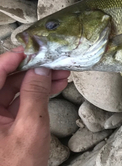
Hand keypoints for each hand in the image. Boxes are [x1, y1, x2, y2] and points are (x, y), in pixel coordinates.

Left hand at [0, 47, 69, 165]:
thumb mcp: (31, 128)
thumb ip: (35, 95)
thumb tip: (40, 70)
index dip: (15, 57)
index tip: (36, 49)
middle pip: (4, 80)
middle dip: (31, 69)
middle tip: (54, 62)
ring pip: (11, 90)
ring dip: (36, 81)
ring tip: (60, 74)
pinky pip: (15, 103)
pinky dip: (33, 95)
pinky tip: (53, 87)